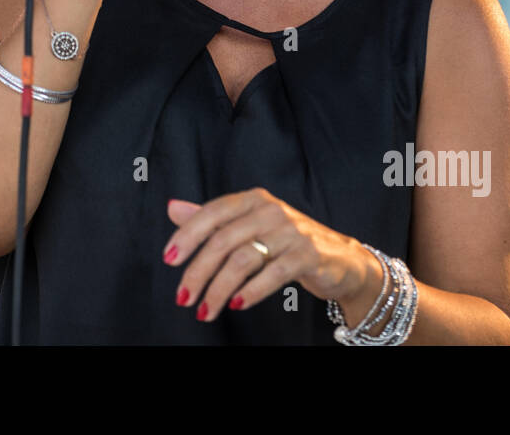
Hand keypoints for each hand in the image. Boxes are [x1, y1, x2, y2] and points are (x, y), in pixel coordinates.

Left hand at [162, 188, 369, 321]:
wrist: (341, 259)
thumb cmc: (286, 242)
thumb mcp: (249, 225)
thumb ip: (212, 219)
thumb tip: (173, 208)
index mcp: (252, 199)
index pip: (212, 213)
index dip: (187, 235)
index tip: (169, 259)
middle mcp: (271, 210)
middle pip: (223, 240)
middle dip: (198, 272)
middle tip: (184, 297)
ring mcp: (291, 231)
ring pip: (244, 259)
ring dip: (219, 289)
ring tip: (205, 310)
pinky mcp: (308, 254)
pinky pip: (273, 273)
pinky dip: (252, 291)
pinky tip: (237, 304)